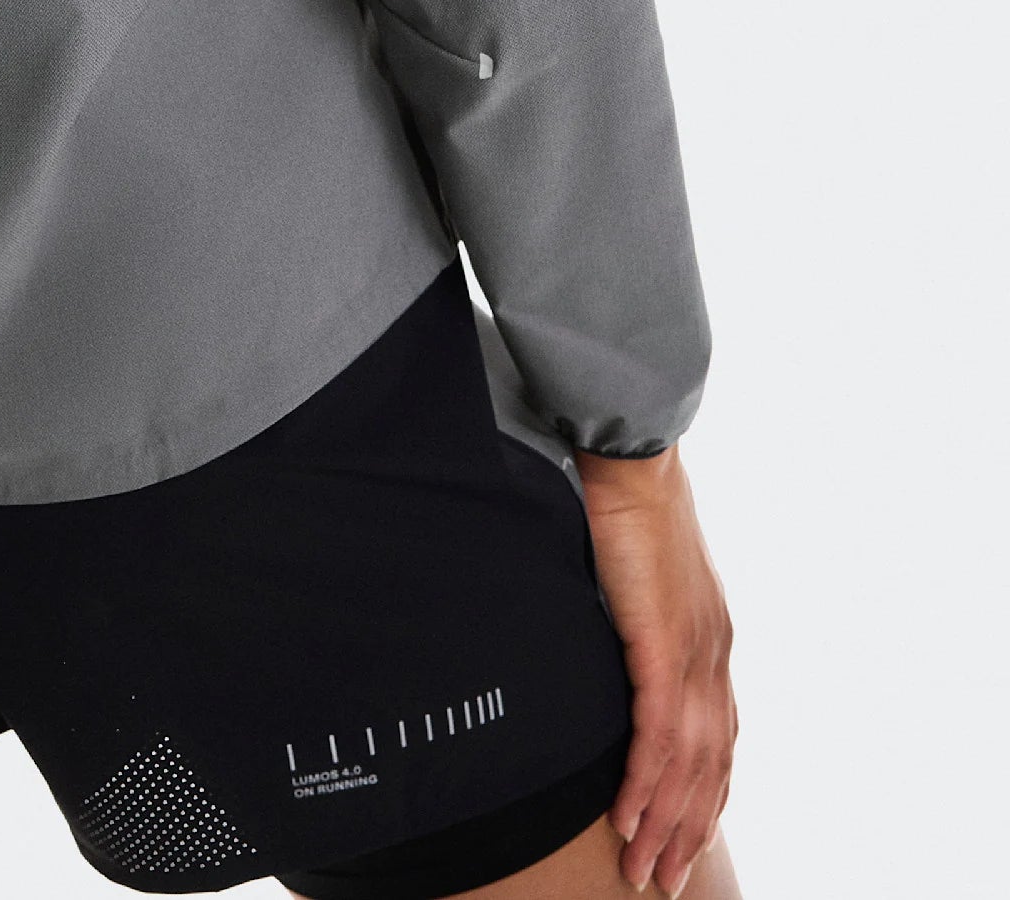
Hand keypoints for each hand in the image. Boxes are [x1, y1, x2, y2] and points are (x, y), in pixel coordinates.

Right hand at [574, 443, 736, 896]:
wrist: (632, 462)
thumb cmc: (625, 506)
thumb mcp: (637, 578)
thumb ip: (634, 618)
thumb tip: (603, 643)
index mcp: (711, 641)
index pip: (716, 741)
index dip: (702, 796)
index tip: (680, 836)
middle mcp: (714, 657)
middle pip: (710, 768)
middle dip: (686, 831)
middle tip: (659, 879)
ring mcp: (696, 655)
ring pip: (689, 765)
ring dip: (666, 824)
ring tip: (642, 867)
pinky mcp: (665, 646)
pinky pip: (660, 734)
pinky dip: (647, 782)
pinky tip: (630, 815)